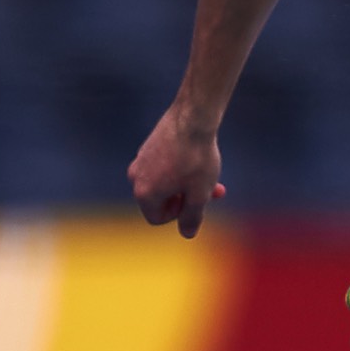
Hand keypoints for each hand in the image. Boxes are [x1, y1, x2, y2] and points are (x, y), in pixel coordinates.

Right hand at [128, 99, 224, 238]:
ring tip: (210, 174)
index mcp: (144, 193)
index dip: (180, 215)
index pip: (157, 218)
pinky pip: (163, 167)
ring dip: (186, 184)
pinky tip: (199, 159)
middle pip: (161, 200)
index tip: (197, 201)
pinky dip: (180, 169)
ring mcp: (141, 159)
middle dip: (187, 198)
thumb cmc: (196, 158)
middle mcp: (136, 177)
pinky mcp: (149, 146)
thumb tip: (187, 234)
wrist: (193, 116)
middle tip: (213, 191)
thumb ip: (192, 218)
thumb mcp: (199, 194)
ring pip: (165, 182)